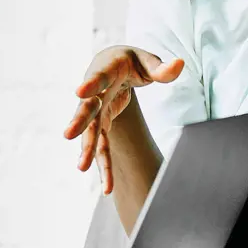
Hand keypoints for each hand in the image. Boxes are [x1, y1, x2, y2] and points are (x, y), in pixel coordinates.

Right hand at [63, 46, 182, 194]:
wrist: (113, 66)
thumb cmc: (131, 62)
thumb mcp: (146, 60)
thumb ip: (160, 67)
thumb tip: (179, 65)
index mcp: (106, 69)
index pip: (98, 77)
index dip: (91, 84)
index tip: (80, 91)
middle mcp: (96, 92)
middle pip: (87, 108)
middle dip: (79, 121)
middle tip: (68, 134)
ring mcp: (97, 111)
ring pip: (91, 132)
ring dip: (87, 150)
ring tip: (82, 167)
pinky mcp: (101, 125)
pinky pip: (102, 147)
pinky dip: (105, 165)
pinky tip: (108, 187)